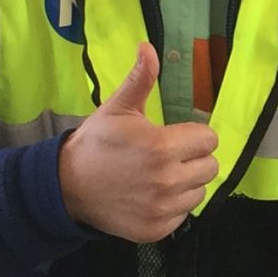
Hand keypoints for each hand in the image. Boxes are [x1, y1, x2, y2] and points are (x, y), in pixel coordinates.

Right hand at [54, 44, 218, 241]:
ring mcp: (162, 209)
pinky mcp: (157, 229)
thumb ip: (140, 80)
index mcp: (161, 147)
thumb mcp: (117, 108)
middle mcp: (166, 180)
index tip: (173, 137)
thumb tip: (148, 47)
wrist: (67, 186)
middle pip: (210, 166)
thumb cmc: (96, 143)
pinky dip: (173, 206)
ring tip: (159, 176)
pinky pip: (184, 214)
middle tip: (167, 156)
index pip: (209, 139)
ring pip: (199, 191)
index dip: (193, 135)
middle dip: (193, 158)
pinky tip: (151, 196)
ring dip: (186, 183)